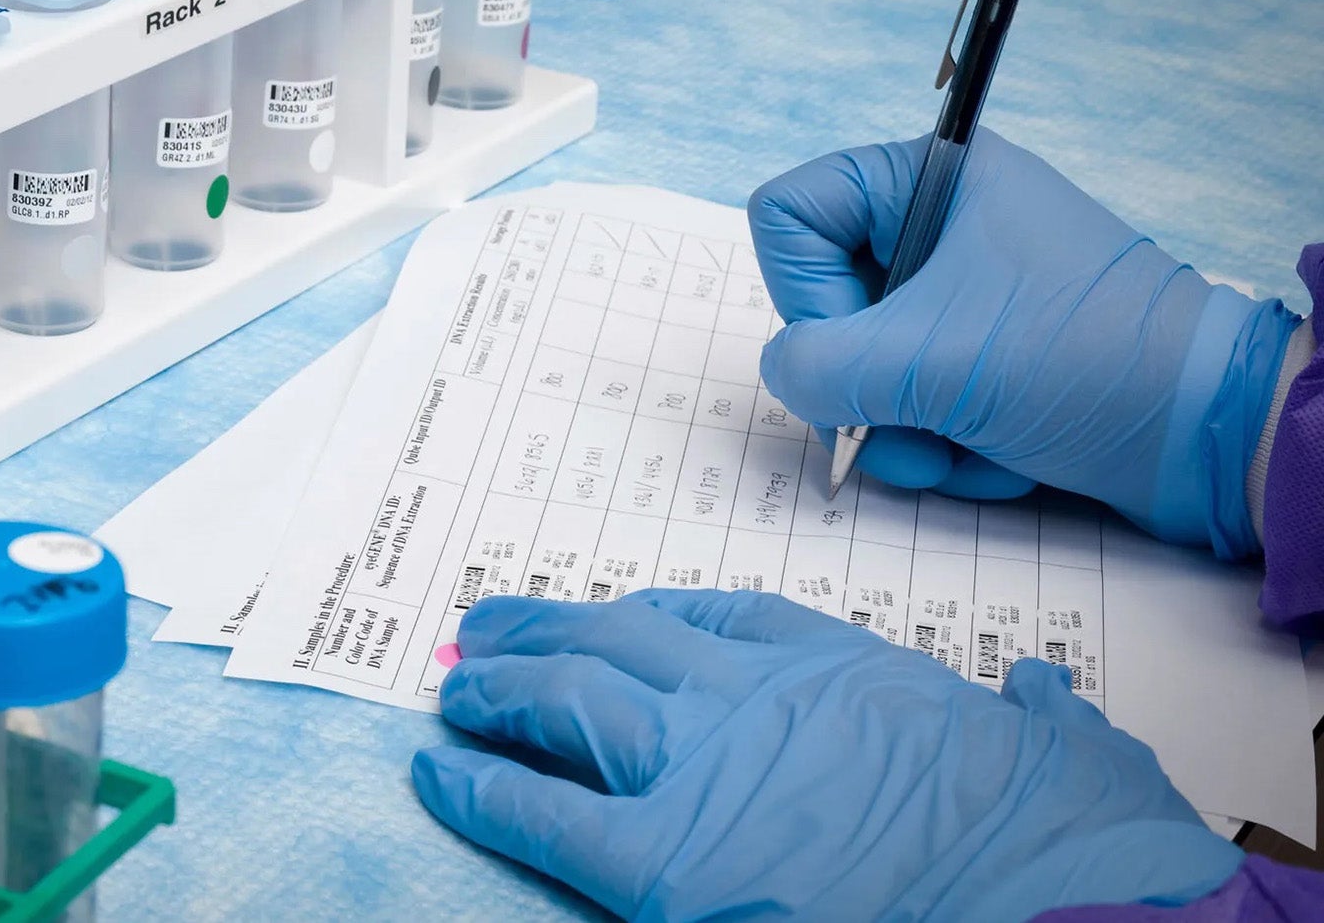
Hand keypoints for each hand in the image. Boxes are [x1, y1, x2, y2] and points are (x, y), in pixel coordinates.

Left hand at [412, 590, 1241, 921]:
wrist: (1064, 897)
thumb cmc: (1073, 837)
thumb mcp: (1066, 749)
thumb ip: (1036, 718)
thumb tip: (1045, 703)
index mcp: (840, 670)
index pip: (725, 619)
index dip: (654, 616)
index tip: (620, 616)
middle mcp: (755, 699)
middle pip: (621, 643)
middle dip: (547, 633)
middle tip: (488, 629)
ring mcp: (703, 770)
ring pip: (569, 703)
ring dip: (501, 690)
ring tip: (455, 685)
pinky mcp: (667, 861)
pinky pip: (546, 816)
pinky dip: (482, 791)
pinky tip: (437, 774)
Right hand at [748, 130, 1296, 553]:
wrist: (1210, 435)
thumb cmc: (1083, 360)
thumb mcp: (927, 359)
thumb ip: (816, 365)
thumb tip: (787, 376)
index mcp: (933, 178)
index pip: (789, 215)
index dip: (802, 290)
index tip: (859, 341)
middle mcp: (941, 227)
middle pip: (821, 303)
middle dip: (862, 384)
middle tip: (911, 418)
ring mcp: (960, 298)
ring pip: (859, 368)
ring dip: (902, 430)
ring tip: (963, 448)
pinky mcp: (981, 360)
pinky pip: (908, 403)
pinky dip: (940, 444)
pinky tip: (996, 455)